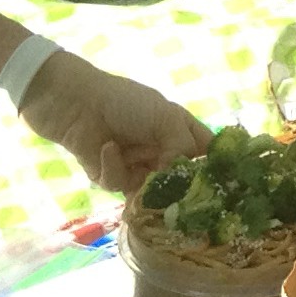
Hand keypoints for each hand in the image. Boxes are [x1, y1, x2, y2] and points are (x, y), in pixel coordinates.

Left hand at [19, 52, 211, 192]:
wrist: (74, 100)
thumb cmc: (125, 101)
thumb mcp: (165, 116)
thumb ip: (183, 147)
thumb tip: (184, 180)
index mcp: (179, 131)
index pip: (205, 154)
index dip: (214, 169)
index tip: (221, 187)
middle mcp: (161, 151)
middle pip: (179, 180)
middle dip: (177, 189)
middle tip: (180, 196)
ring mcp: (135, 165)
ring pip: (149, 191)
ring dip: (142, 182)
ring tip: (136, 169)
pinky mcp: (109, 176)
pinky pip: (119, 185)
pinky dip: (113, 167)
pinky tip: (107, 148)